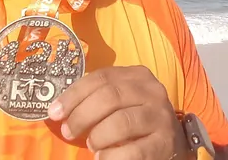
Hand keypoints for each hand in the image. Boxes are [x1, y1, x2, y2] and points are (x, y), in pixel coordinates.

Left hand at [47, 66, 191, 158]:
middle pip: (110, 96)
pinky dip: (113, 156)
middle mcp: (152, 91)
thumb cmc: (137, 115)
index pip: (100, 78)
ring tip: (90, 145)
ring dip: (98, 135)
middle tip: (67, 131)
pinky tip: (102, 158)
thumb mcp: (121, 98)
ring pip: (122, 122)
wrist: (173, 141)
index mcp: (136, 74)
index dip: (74, 94)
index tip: (54, 112)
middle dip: (82, 115)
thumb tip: (59, 108)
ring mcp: (160, 116)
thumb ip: (97, 96)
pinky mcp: (165, 143)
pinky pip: (135, 150)